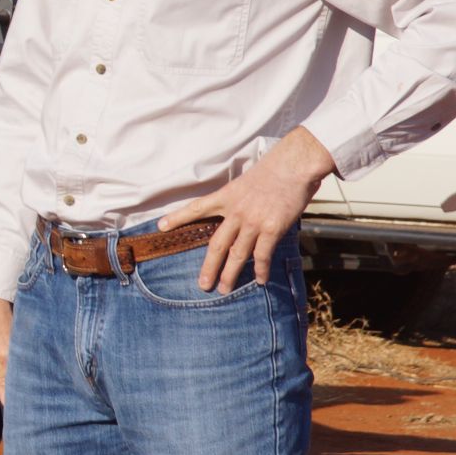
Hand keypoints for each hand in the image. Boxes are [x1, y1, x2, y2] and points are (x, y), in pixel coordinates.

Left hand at [159, 126, 333, 293]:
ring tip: (224, 289)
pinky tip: (259, 280)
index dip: (178, 217)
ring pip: (237, 254)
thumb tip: (238, 214)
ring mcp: (253, 222)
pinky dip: (260, 270)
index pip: (197, 207)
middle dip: (209, 267)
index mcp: (226, 196)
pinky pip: (262, 255)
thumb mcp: (246, 181)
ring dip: (230, 274)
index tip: (161, 226)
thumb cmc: (274, 169)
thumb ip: (239, 199)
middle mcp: (235, 211)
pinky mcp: (272, 228)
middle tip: (203, 284)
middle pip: (216, 244)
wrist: (294, 164)